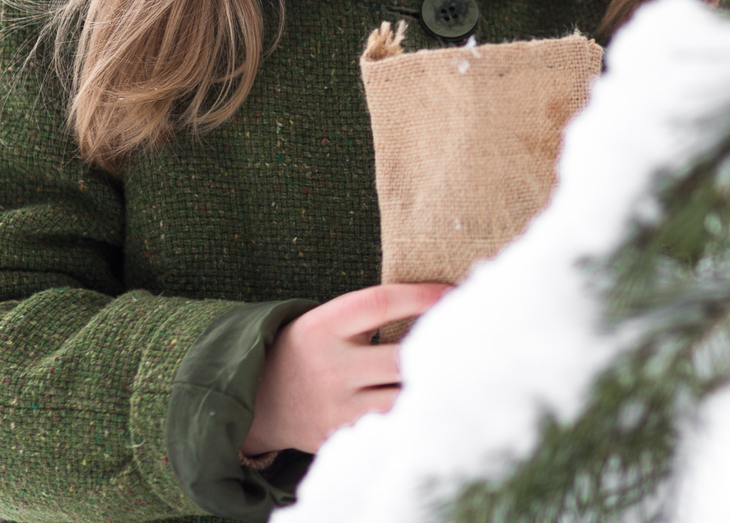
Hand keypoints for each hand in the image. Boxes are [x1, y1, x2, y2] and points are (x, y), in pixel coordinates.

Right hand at [242, 282, 450, 455]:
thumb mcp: (327, 322)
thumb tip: (441, 303)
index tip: (454, 292)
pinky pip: (389, 427)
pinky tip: (431, 406)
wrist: (258, 399)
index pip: (382, 302)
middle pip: (400, 359)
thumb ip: (371, 315)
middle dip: (438, 351)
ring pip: (400, 400)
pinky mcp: (339, 436)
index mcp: (323, 326)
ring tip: (458, 378)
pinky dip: (412, 416)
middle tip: (471, 343)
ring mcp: (334, 407)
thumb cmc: (310, 350)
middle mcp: (328, 366)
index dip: (422, 296)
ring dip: (429, 389)